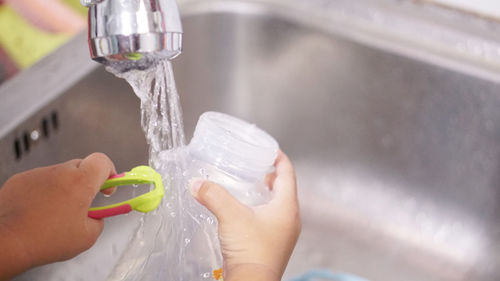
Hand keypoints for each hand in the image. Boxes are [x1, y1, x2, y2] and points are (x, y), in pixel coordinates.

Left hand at [0, 153, 115, 279]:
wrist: (7, 242)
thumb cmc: (44, 240)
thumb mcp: (87, 237)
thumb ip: (98, 221)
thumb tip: (96, 217)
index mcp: (81, 182)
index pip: (103, 161)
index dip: (110, 172)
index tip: (109, 187)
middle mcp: (60, 172)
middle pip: (82, 166)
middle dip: (86, 183)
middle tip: (84, 203)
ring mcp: (38, 174)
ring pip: (60, 175)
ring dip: (64, 189)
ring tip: (57, 214)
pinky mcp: (20, 179)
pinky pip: (40, 181)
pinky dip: (43, 193)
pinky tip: (39, 212)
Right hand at [190, 151, 300, 280]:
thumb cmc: (251, 251)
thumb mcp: (231, 216)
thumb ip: (213, 195)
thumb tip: (197, 183)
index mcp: (287, 207)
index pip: (288, 174)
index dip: (280, 159)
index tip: (271, 149)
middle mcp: (290, 219)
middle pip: (284, 189)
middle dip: (271, 176)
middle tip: (256, 166)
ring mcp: (283, 233)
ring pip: (277, 205)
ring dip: (265, 194)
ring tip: (249, 186)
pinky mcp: (273, 244)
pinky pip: (270, 220)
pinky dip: (260, 209)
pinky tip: (243, 211)